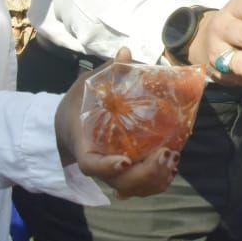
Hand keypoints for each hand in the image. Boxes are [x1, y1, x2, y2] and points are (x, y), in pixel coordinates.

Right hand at [55, 49, 181, 197]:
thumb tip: (125, 52)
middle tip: (164, 153)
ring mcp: (111, 172)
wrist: (68, 126)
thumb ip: (107, 72)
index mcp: (83, 145)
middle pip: (119, 182)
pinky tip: (172, 165)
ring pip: (132, 188)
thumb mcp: (86, 86)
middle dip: (144, 174)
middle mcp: (99, 163)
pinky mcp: (124, 173)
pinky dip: (157, 181)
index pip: (91, 165)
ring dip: (154, 180)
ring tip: (173, 158)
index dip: (107, 166)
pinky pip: (141, 186)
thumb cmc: (78, 105)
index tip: (125, 160)